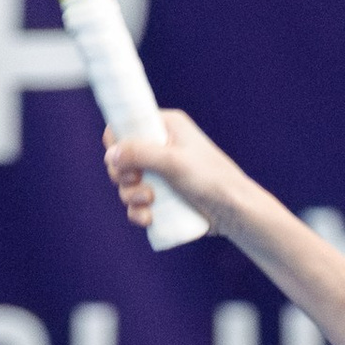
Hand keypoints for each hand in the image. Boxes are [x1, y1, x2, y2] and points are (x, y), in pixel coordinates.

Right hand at [104, 108, 250, 232]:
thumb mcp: (174, 162)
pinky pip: (136, 203)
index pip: (126, 125)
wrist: (234, 212)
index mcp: (166, 127)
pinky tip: (148, 219)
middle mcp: (161, 146)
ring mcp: (161, 173)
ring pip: (126, 183)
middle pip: (121, 158)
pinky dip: (137, 212)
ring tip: (149, 203)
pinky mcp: (163, 196)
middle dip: (123, 176)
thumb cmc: (211, 179)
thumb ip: (141, 154)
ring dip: (130, 196)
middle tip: (137, 183)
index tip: (122, 161)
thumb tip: (110, 154)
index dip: (117, 144)